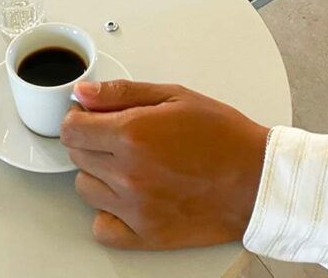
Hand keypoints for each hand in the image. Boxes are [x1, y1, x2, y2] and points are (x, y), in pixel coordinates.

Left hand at [60, 80, 268, 250]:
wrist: (255, 178)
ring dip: (98, 173)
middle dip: (92, 141)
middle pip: (76, 157)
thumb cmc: (222, 135)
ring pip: (85, 189)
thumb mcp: (175, 96)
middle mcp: (127, 173)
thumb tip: (83, 93)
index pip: (71, 129)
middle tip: (122, 135)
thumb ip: (123, 93)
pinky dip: (108, 211)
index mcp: (133, 134)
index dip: (78, 119)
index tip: (90, 117)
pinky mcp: (144, 235)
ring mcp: (133, 208)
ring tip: (130, 163)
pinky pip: (101, 227)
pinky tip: (129, 195)